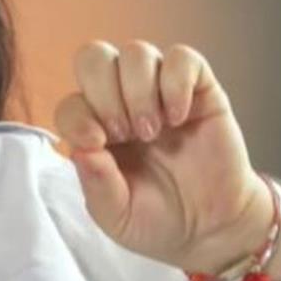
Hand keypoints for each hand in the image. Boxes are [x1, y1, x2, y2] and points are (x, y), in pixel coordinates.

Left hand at [52, 40, 271, 274]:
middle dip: (104, 94)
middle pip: (94, 57)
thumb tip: (80, 148)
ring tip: (151, 131)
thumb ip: (95, 185)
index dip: (77, 116)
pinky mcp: (199, 90)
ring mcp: (159, 92)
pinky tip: (178, 117)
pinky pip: (182, 57)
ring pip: (136, 52)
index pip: (71, 100)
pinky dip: (175, 83)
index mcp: (93, 128)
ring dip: (139, 92)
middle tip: (124, 133)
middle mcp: (121, 102)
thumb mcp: (115, 214)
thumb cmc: (154, 218)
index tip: (98, 143)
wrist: (209, 228)